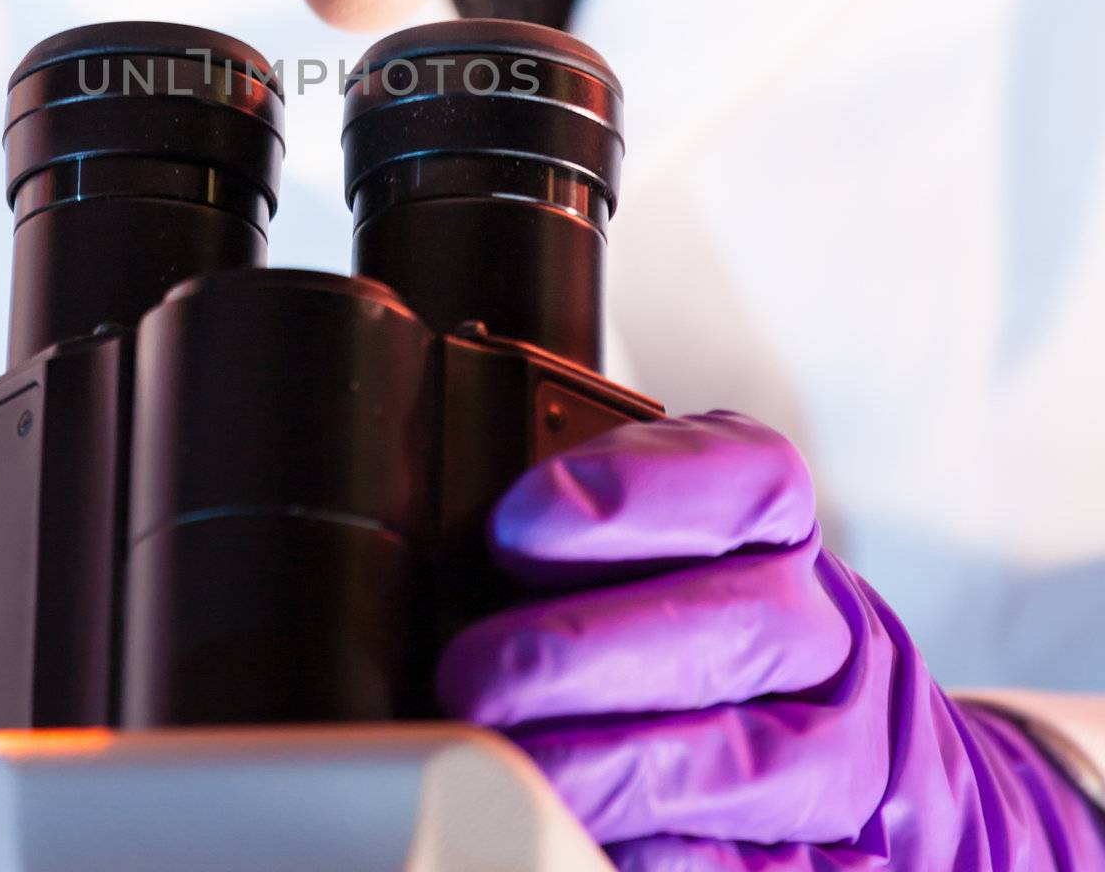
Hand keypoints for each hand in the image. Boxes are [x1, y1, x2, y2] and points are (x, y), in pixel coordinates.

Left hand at [437, 412, 1104, 869]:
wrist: (834, 728)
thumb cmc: (687, 607)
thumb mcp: (639, 536)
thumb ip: (574, 531)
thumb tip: (472, 548)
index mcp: (778, 528)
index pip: (748, 481)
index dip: (636, 493)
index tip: (518, 522)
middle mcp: (826, 632)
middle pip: (744, 623)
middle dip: (591, 649)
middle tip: (479, 671)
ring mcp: (841, 755)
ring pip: (756, 761)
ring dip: (618, 766)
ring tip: (510, 761)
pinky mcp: (822, 862)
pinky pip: (750, 865)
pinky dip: (660, 855)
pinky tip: (578, 833)